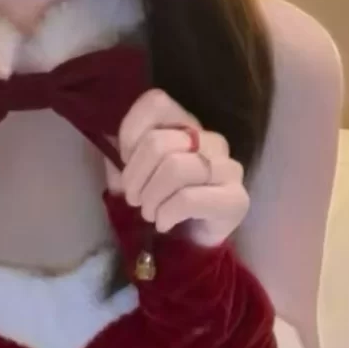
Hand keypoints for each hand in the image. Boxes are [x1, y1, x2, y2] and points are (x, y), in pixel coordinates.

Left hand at [105, 88, 248, 248]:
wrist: (188, 245)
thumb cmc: (159, 202)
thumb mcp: (132, 173)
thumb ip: (122, 153)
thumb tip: (112, 144)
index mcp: (187, 125)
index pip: (156, 102)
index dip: (130, 132)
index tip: (125, 161)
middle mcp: (212, 140)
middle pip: (158, 142)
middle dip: (135, 177)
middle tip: (134, 199)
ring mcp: (229, 168)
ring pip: (174, 169)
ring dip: (151, 198)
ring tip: (149, 213)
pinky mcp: (236, 199)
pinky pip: (188, 199)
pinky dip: (166, 214)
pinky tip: (164, 223)